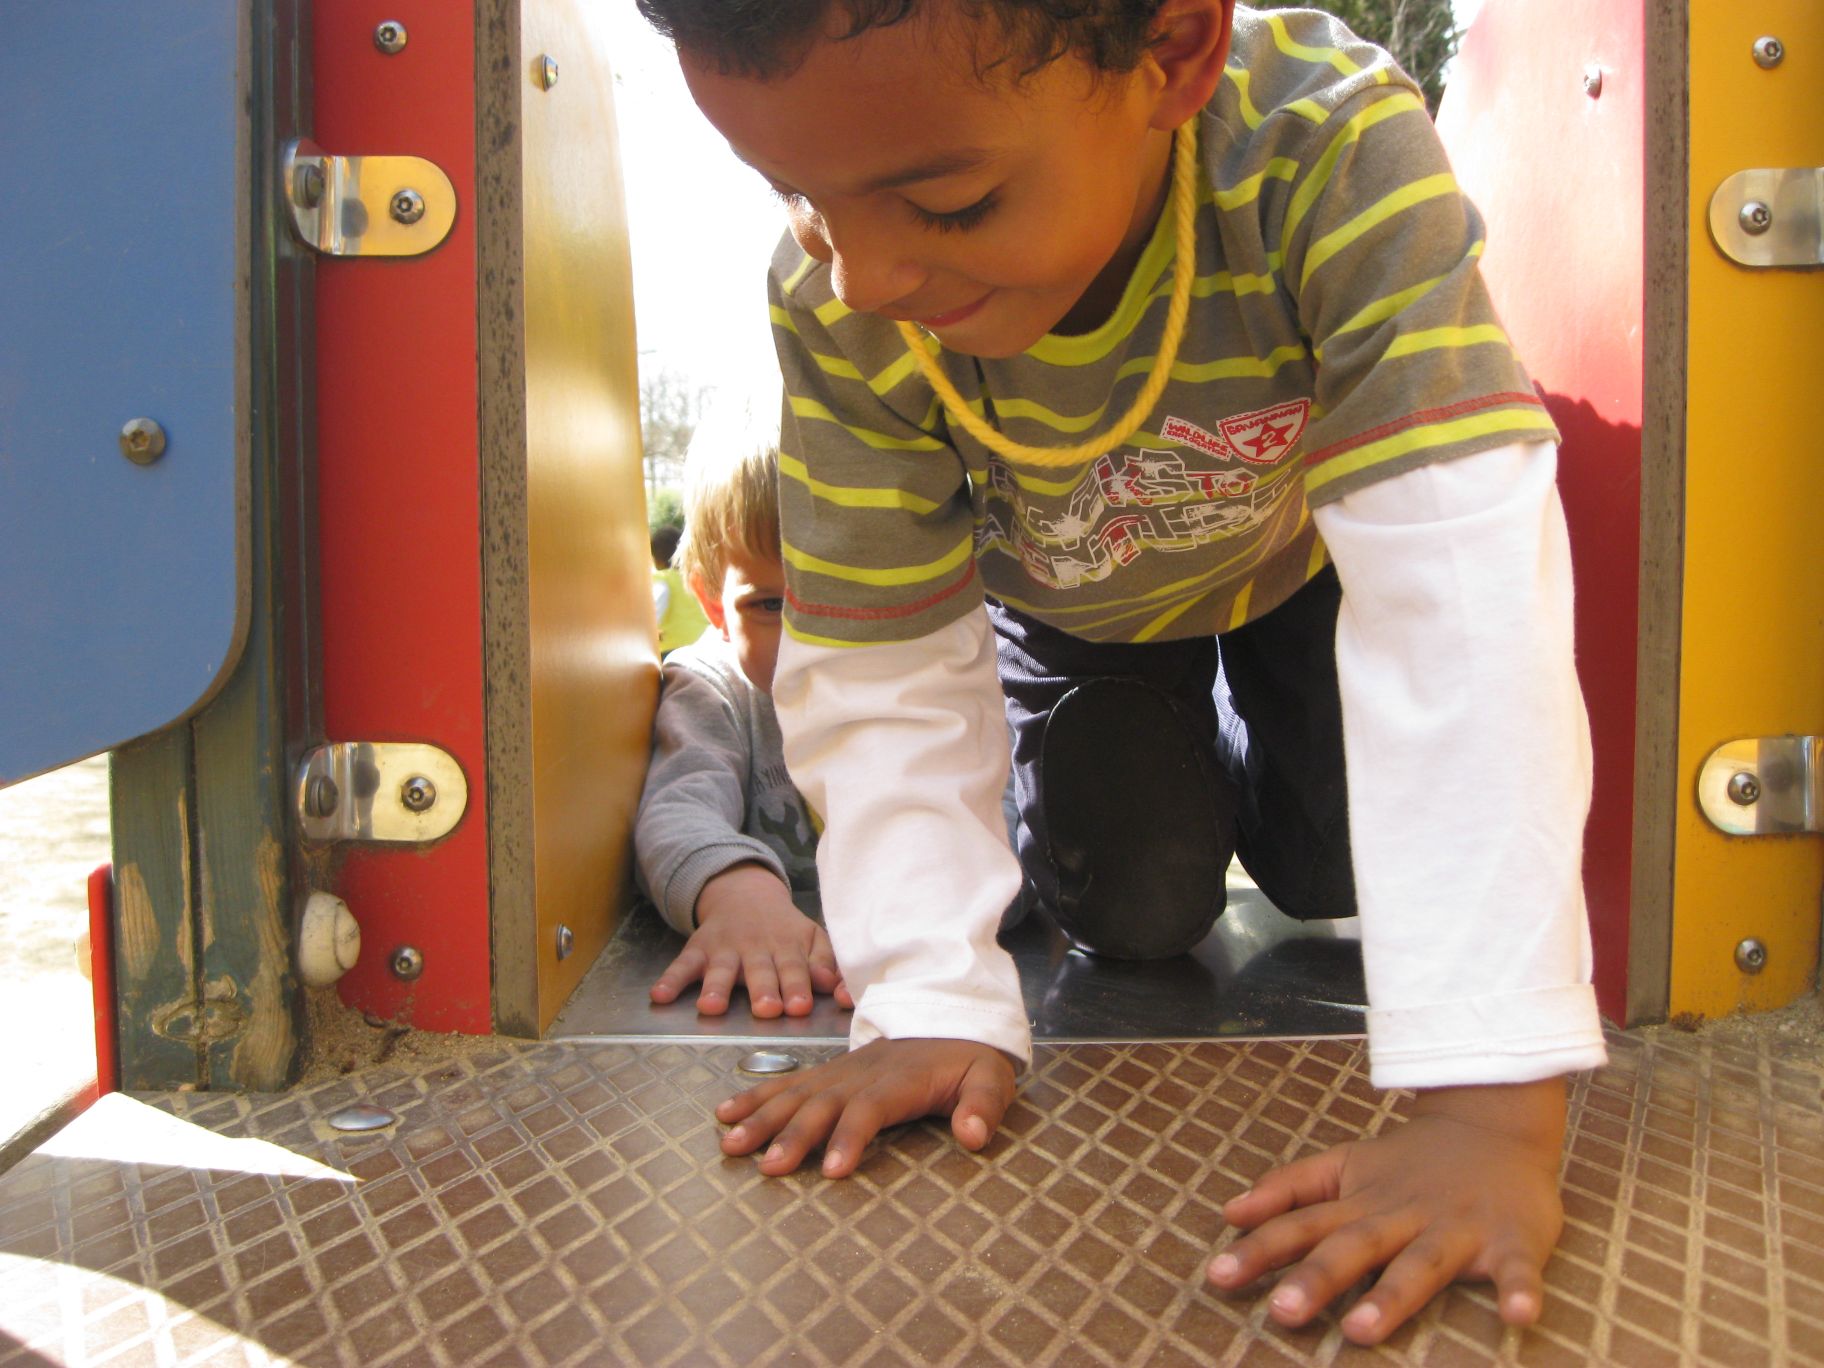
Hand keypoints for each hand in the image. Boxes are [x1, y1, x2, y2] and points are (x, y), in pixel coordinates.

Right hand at [649, 864, 852, 1017]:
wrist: (743, 893)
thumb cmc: (783, 929)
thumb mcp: (810, 939)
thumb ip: (826, 965)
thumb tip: (842, 992)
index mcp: (787, 947)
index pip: (795, 968)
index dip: (798, 986)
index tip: (800, 1006)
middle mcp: (755, 948)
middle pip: (760, 971)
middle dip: (764, 990)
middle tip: (767, 1010)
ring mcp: (724, 949)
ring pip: (720, 970)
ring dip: (716, 988)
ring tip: (711, 1007)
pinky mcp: (697, 949)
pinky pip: (682, 965)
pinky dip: (670, 980)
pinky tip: (659, 996)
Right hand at [717, 1037, 1017, 1176]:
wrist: (950, 1016)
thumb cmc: (969, 1057)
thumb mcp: (991, 1078)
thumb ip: (983, 1106)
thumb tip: (972, 1135)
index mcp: (900, 1080)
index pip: (870, 1109)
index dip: (851, 1137)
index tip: (834, 1170)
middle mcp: (861, 1075)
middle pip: (822, 1104)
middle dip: (793, 1135)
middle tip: (767, 1166)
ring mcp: (840, 1072)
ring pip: (795, 1093)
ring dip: (762, 1118)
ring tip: (731, 1143)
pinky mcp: (828, 1073)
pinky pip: (786, 1083)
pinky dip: (754, 1097)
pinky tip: (726, 1113)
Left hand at [1207, 1078, 1566, 1344]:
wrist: (1495, 1124)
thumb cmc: (1411, 1162)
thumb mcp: (1344, 1166)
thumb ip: (1288, 1189)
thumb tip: (1228, 1212)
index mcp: (1362, 1202)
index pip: (1302, 1225)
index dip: (1260, 1249)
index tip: (1219, 1276)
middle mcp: (1403, 1216)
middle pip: (1355, 1247)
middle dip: (1318, 1278)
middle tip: (1282, 1311)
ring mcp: (1458, 1228)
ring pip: (1421, 1264)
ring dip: (1392, 1296)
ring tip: (1361, 1329)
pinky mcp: (1512, 1239)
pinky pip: (1519, 1270)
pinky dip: (1521, 1292)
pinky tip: (1519, 1319)